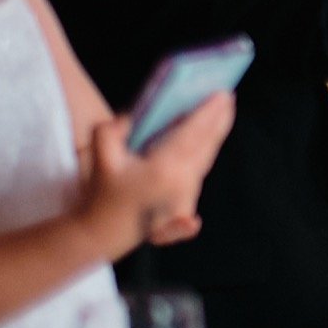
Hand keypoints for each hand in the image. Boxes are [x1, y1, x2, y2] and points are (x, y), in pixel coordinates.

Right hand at [79, 95, 231, 257]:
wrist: (105, 234)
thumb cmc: (103, 194)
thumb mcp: (100, 159)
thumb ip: (109, 131)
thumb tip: (130, 118)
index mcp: (163, 169)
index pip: (193, 134)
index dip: (208, 113)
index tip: (221, 94)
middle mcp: (182, 182)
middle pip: (208, 144)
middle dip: (220, 119)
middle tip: (228, 95)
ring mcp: (188, 194)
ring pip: (208, 156)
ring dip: (217, 132)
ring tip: (224, 109)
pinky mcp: (189, 201)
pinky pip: (202, 168)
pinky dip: (208, 148)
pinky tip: (211, 135)